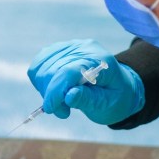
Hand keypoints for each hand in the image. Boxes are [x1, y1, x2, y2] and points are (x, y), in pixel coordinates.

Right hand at [28, 39, 144, 124]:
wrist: (119, 87)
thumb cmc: (114, 98)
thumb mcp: (107, 103)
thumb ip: (88, 99)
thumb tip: (68, 96)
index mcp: (100, 60)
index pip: (69, 71)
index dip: (56, 91)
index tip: (50, 108)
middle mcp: (83, 48)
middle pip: (53, 71)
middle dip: (52, 95)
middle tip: (64, 111)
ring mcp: (70, 47)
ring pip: (42, 68)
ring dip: (46, 90)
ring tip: (62, 102)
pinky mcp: (58, 50)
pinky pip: (39, 64)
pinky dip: (41, 81)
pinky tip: (55, 90)